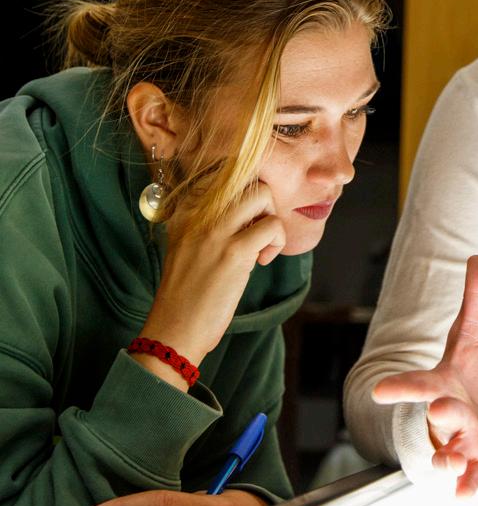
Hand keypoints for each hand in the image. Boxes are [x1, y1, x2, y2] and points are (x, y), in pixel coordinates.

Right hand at [139, 182, 285, 373]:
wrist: (173, 330)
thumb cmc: (185, 295)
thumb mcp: (188, 248)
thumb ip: (210, 225)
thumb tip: (249, 213)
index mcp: (184, 212)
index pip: (222, 175)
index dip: (243, 194)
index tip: (243, 221)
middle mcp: (197, 214)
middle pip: (247, 181)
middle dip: (263, 204)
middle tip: (257, 233)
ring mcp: (215, 231)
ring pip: (263, 195)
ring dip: (272, 219)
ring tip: (261, 246)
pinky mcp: (234, 251)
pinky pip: (272, 226)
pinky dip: (276, 242)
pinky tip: (262, 261)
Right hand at [372, 256, 477, 496]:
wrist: (459, 425)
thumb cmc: (458, 382)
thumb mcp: (466, 341)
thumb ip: (474, 302)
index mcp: (440, 387)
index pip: (418, 384)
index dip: (401, 386)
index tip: (381, 390)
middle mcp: (446, 418)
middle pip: (442, 415)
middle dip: (441, 413)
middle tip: (436, 409)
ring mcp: (459, 443)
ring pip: (454, 451)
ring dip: (450, 456)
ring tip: (448, 461)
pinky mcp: (476, 465)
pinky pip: (471, 479)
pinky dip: (466, 488)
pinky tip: (463, 497)